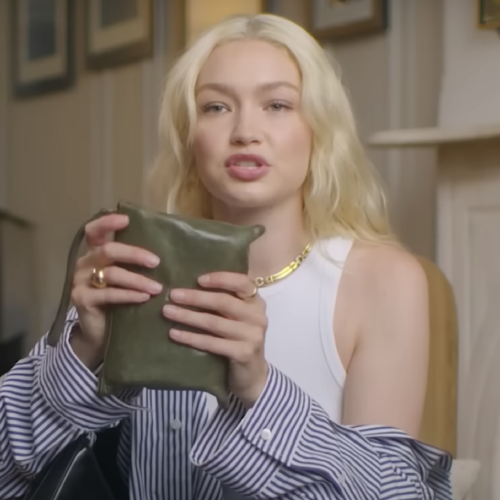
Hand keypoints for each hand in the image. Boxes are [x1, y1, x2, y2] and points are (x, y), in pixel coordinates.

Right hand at [70, 214, 162, 368]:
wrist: (97, 332)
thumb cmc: (116, 300)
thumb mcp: (124, 278)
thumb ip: (134, 264)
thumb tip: (167, 252)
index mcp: (94, 253)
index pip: (95, 231)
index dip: (107, 223)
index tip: (126, 220)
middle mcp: (85, 263)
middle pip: (108, 250)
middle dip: (134, 254)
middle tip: (156, 262)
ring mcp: (80, 282)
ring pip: (112, 274)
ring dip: (138, 280)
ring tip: (158, 288)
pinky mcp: (82, 300)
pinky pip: (109, 294)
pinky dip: (129, 295)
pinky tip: (144, 298)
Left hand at [163, 272, 268, 406]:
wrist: (252, 374)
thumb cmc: (239, 338)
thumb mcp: (238, 316)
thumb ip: (224, 300)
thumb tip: (189, 284)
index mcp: (256, 302)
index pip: (242, 282)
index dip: (220, 279)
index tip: (198, 279)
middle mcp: (257, 316)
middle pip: (223, 302)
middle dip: (195, 297)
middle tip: (173, 295)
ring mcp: (252, 336)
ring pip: (214, 322)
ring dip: (188, 316)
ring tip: (167, 312)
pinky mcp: (243, 353)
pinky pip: (211, 343)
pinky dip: (191, 337)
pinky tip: (174, 333)